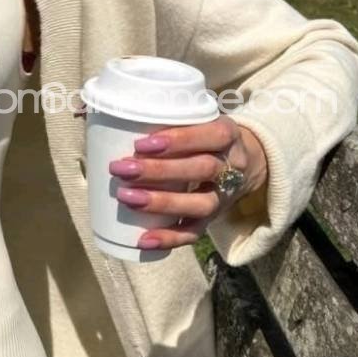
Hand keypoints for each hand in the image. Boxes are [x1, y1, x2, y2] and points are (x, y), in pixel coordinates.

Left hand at [107, 116, 268, 251]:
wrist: (248, 163)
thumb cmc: (207, 137)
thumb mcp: (200, 120)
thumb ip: (170, 118)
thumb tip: (109, 116)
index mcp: (227, 135)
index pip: (211, 136)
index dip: (179, 141)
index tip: (142, 143)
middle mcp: (231, 167)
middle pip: (201, 169)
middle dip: (159, 171)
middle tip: (121, 169)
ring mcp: (223, 196)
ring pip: (200, 204)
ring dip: (162, 203)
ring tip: (126, 198)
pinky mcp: (214, 218)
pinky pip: (195, 232)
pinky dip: (170, 238)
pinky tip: (144, 240)